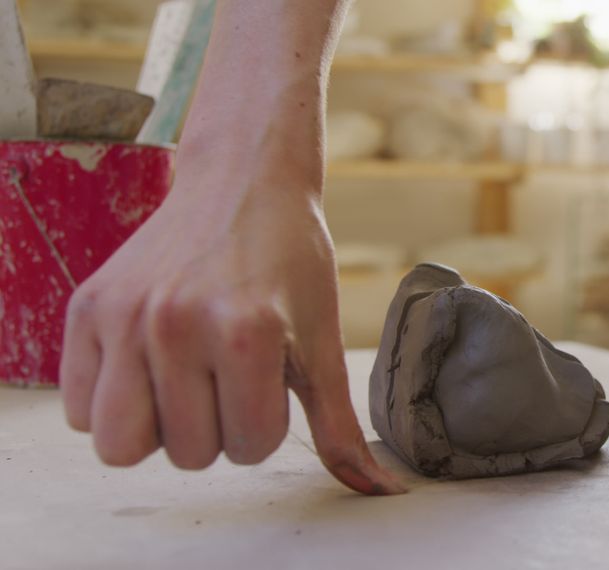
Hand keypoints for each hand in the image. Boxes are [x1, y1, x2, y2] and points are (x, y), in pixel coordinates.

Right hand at [59, 147, 403, 494]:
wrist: (243, 181)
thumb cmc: (291, 261)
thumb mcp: (323, 341)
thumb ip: (339, 424)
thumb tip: (379, 490)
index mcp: (245, 332)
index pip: (247, 447)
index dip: (265, 425)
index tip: (269, 378)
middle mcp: (176, 323)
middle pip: (186, 454)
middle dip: (215, 428)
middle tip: (227, 373)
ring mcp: (124, 315)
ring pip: (120, 445)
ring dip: (158, 427)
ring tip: (184, 379)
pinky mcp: (86, 307)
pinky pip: (77, 409)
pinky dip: (110, 403)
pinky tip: (147, 364)